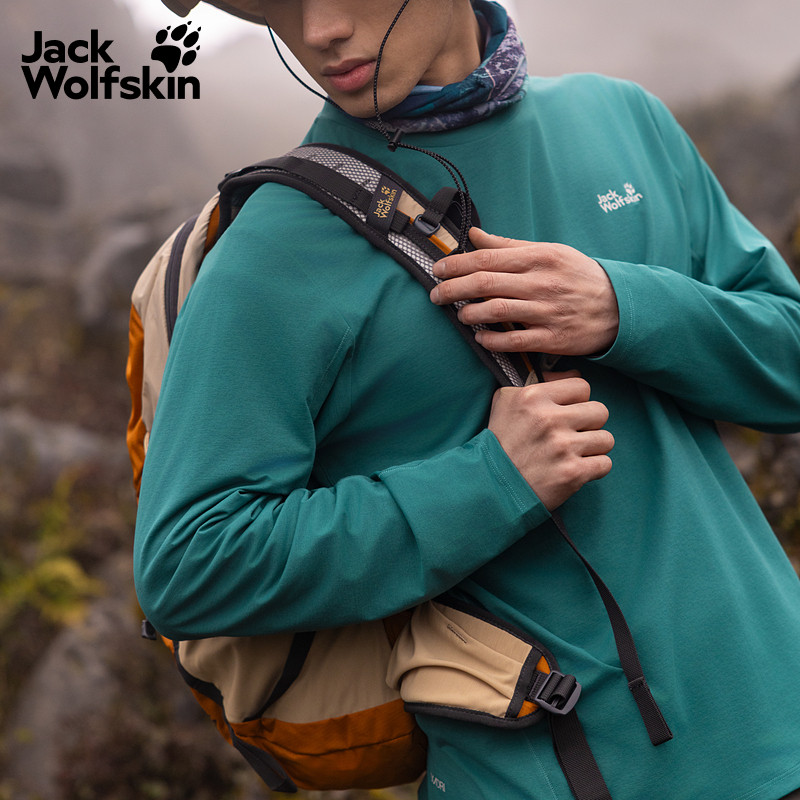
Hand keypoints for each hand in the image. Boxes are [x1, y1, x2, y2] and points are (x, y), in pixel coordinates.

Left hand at [430, 228, 619, 355]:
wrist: (619, 308)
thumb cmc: (578, 277)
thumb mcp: (550, 252)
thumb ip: (509, 246)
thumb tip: (475, 236)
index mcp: (540, 258)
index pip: (488, 259)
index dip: (457, 264)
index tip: (438, 270)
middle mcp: (542, 283)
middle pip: (486, 284)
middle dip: (453, 289)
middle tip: (436, 295)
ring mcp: (547, 312)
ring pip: (497, 312)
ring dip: (470, 314)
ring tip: (460, 315)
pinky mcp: (552, 338)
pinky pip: (515, 341)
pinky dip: (493, 340)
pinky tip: (481, 338)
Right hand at [488, 373, 613, 509]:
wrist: (490, 487)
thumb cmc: (500, 442)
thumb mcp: (506, 401)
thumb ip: (538, 382)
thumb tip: (574, 372)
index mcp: (533, 397)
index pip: (582, 386)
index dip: (576, 400)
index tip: (565, 413)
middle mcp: (549, 419)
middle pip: (600, 411)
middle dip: (589, 424)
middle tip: (571, 435)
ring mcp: (562, 447)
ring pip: (606, 439)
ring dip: (592, 448)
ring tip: (572, 454)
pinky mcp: (572, 473)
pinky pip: (605, 463)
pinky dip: (593, 469)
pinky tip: (574, 470)